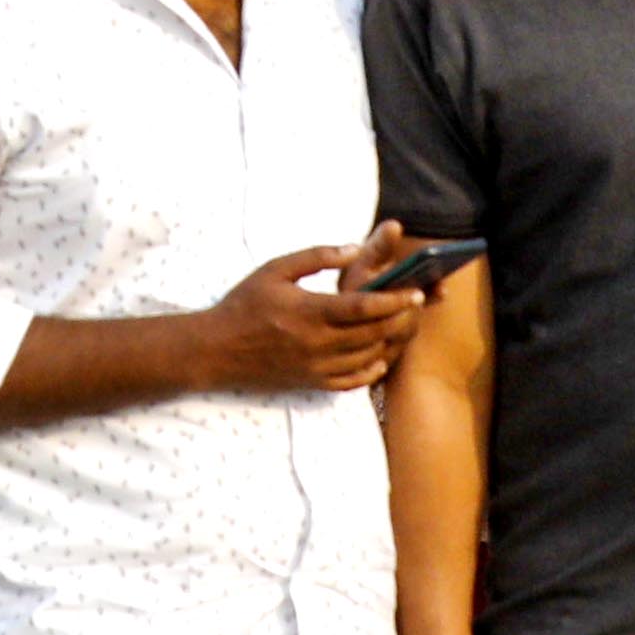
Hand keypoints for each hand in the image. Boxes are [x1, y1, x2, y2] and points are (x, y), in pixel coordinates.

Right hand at [196, 242, 419, 393]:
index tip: (414, 291)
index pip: (363, 307)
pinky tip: (379, 356)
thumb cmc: (245, 303)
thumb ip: (316, 256)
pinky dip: (372, 369)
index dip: (394, 300)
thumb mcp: (275, 269)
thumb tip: (354, 250)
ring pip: (367, 359)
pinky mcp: (311, 384)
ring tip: (403, 326)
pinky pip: (352, 382)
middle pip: (373, 334)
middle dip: (401, 319)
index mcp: (309, 311)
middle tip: (417, 307)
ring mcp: (316, 368)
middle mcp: (317, 343)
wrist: (217, 349)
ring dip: (390, 342)